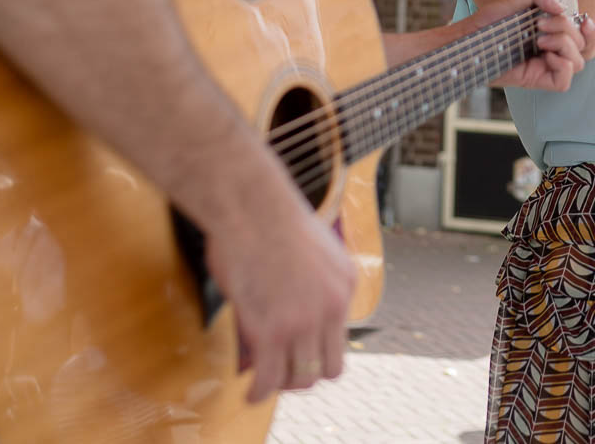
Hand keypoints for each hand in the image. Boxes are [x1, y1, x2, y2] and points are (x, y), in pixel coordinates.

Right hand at [202, 157, 354, 399]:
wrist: (250, 203)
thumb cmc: (266, 215)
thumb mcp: (306, 248)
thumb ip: (306, 281)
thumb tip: (285, 303)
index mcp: (345, 283)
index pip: (341, 337)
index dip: (317, 350)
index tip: (297, 351)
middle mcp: (333, 305)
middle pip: (330, 367)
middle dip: (305, 373)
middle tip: (281, 370)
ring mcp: (304, 320)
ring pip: (302, 378)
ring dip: (282, 383)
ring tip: (264, 382)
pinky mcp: (272, 330)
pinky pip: (270, 378)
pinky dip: (259, 392)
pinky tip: (250, 392)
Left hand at [481, 0, 592, 90]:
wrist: (469, 36)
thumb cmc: (490, 20)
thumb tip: (561, 9)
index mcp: (554, 34)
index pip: (587, 40)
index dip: (593, 32)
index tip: (584, 19)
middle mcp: (553, 51)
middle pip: (584, 47)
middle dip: (567, 30)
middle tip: (541, 24)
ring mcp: (545, 67)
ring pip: (578, 62)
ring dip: (564, 45)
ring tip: (539, 39)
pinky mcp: (536, 80)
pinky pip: (564, 81)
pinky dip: (562, 66)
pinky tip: (545, 55)